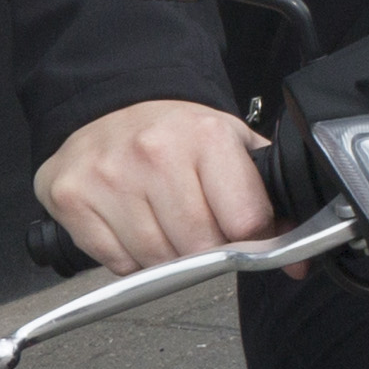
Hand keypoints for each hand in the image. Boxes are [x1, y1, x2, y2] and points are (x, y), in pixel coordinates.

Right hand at [38, 98, 276, 275]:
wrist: (111, 105)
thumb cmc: (177, 134)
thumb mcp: (231, 145)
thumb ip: (267, 197)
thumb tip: (297, 262)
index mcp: (206, 136)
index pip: (244, 220)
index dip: (250, 239)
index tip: (244, 236)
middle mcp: (155, 153)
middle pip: (199, 246)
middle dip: (207, 250)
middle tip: (202, 230)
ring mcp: (109, 176)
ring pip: (156, 260)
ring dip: (168, 258)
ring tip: (166, 224)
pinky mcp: (72, 197)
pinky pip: (116, 262)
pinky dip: (130, 260)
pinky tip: (133, 227)